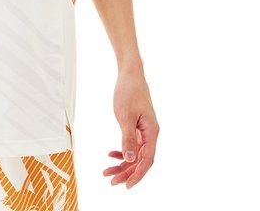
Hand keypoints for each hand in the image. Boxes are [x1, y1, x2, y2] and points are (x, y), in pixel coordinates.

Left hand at [104, 65, 158, 188]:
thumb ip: (128, 138)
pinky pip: (132, 144)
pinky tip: (111, 154)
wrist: (130, 74)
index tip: (126, 185)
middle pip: (140, 160)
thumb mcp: (125, 116)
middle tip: (110, 181)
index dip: (137, 174)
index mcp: (152, 132)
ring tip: (107, 171)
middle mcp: (150, 134)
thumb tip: (129, 159)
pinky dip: (122, 151)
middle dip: (126, 172)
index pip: (147, 160)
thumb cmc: (129, 92)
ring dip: (122, 164)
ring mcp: (144, 130)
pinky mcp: (137, 126)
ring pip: (135, 154)